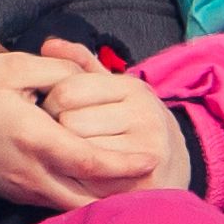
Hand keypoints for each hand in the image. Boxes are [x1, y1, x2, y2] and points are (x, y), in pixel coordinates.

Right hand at [0, 48, 148, 208]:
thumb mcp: (14, 66)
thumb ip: (59, 70)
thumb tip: (90, 78)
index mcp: (32, 136)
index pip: (90, 160)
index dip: (124, 162)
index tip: (151, 157)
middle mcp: (30, 170)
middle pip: (89, 195)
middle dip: (122, 191)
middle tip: (151, 179)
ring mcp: (22, 187)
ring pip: (74, 204)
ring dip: (103, 198)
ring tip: (132, 186)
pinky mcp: (16, 194)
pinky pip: (57, 202)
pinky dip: (81, 198)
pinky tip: (99, 187)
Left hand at [34, 40, 193, 193]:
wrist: (174, 168)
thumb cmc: (132, 125)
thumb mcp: (113, 90)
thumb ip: (81, 65)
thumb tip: (48, 44)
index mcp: (133, 89)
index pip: (69, 89)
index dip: (50, 102)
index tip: (54, 112)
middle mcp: (144, 116)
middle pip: (70, 122)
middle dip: (57, 131)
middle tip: (63, 137)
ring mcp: (146, 150)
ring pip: (78, 151)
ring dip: (66, 156)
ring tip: (74, 155)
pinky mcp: (143, 180)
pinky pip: (91, 178)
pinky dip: (79, 178)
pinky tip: (83, 174)